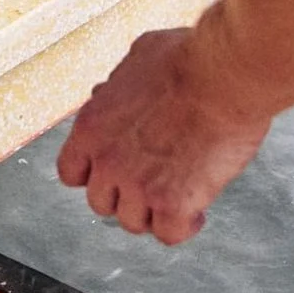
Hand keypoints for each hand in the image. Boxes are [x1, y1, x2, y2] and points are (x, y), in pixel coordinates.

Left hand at [55, 26, 271, 242]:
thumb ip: (117, 85)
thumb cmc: (188, 59)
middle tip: (153, 181)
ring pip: (133, 223)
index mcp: (91, 126)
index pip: (70, 171)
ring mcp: (138, 186)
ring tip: (177, 193)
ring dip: (154, 211)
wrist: (223, 75)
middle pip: (101, 202)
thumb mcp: (137, 58)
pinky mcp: (172, 204)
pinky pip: (168, 234)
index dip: (93, 174)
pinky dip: (183, 226)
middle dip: (126, 193)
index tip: (114, 170)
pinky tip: (196, 210)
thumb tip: (109, 91)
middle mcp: (107, 160)